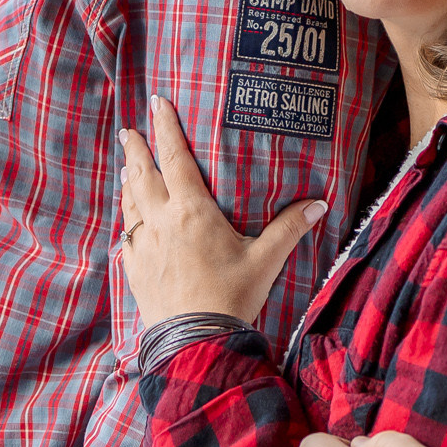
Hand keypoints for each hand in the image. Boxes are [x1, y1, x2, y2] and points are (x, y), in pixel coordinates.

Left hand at [118, 95, 327, 324]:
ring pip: (130, 204)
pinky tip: (131, 221)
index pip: (175, 158)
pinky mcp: (134, 270)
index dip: (165, 128)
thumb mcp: (266, 260)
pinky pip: (127, 236)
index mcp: (192, 211)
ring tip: (128, 167)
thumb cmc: (232, 297)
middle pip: (142, 175)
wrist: (196, 343)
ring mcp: (143, 247)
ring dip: (129, 181)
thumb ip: (289, 228)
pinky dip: (128, 220)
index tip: (157, 103)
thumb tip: (318, 203)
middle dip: (136, 149)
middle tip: (128, 131)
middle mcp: (161, 222)